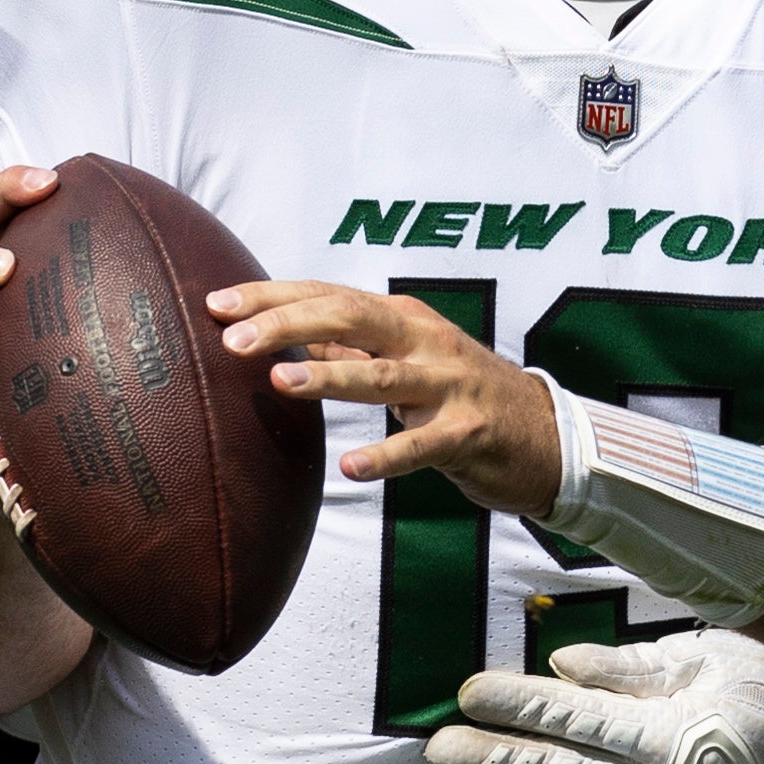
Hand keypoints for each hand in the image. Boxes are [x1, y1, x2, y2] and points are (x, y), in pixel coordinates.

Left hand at [204, 279, 561, 514]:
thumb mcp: (406, 358)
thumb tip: (278, 332)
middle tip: (233, 340)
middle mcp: (425, 341)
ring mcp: (450, 386)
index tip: (217, 304)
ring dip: (331, 375)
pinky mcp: (468, 434)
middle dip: (289, 324)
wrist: (546, 435)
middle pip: (351, 318)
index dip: (273, 297)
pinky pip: (422, 445)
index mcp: (403, 318)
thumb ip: (349, 345)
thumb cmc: (460, 394)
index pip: (329, 295)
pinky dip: (387, 455)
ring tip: (280, 381)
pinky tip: (351, 467)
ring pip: (383, 377)